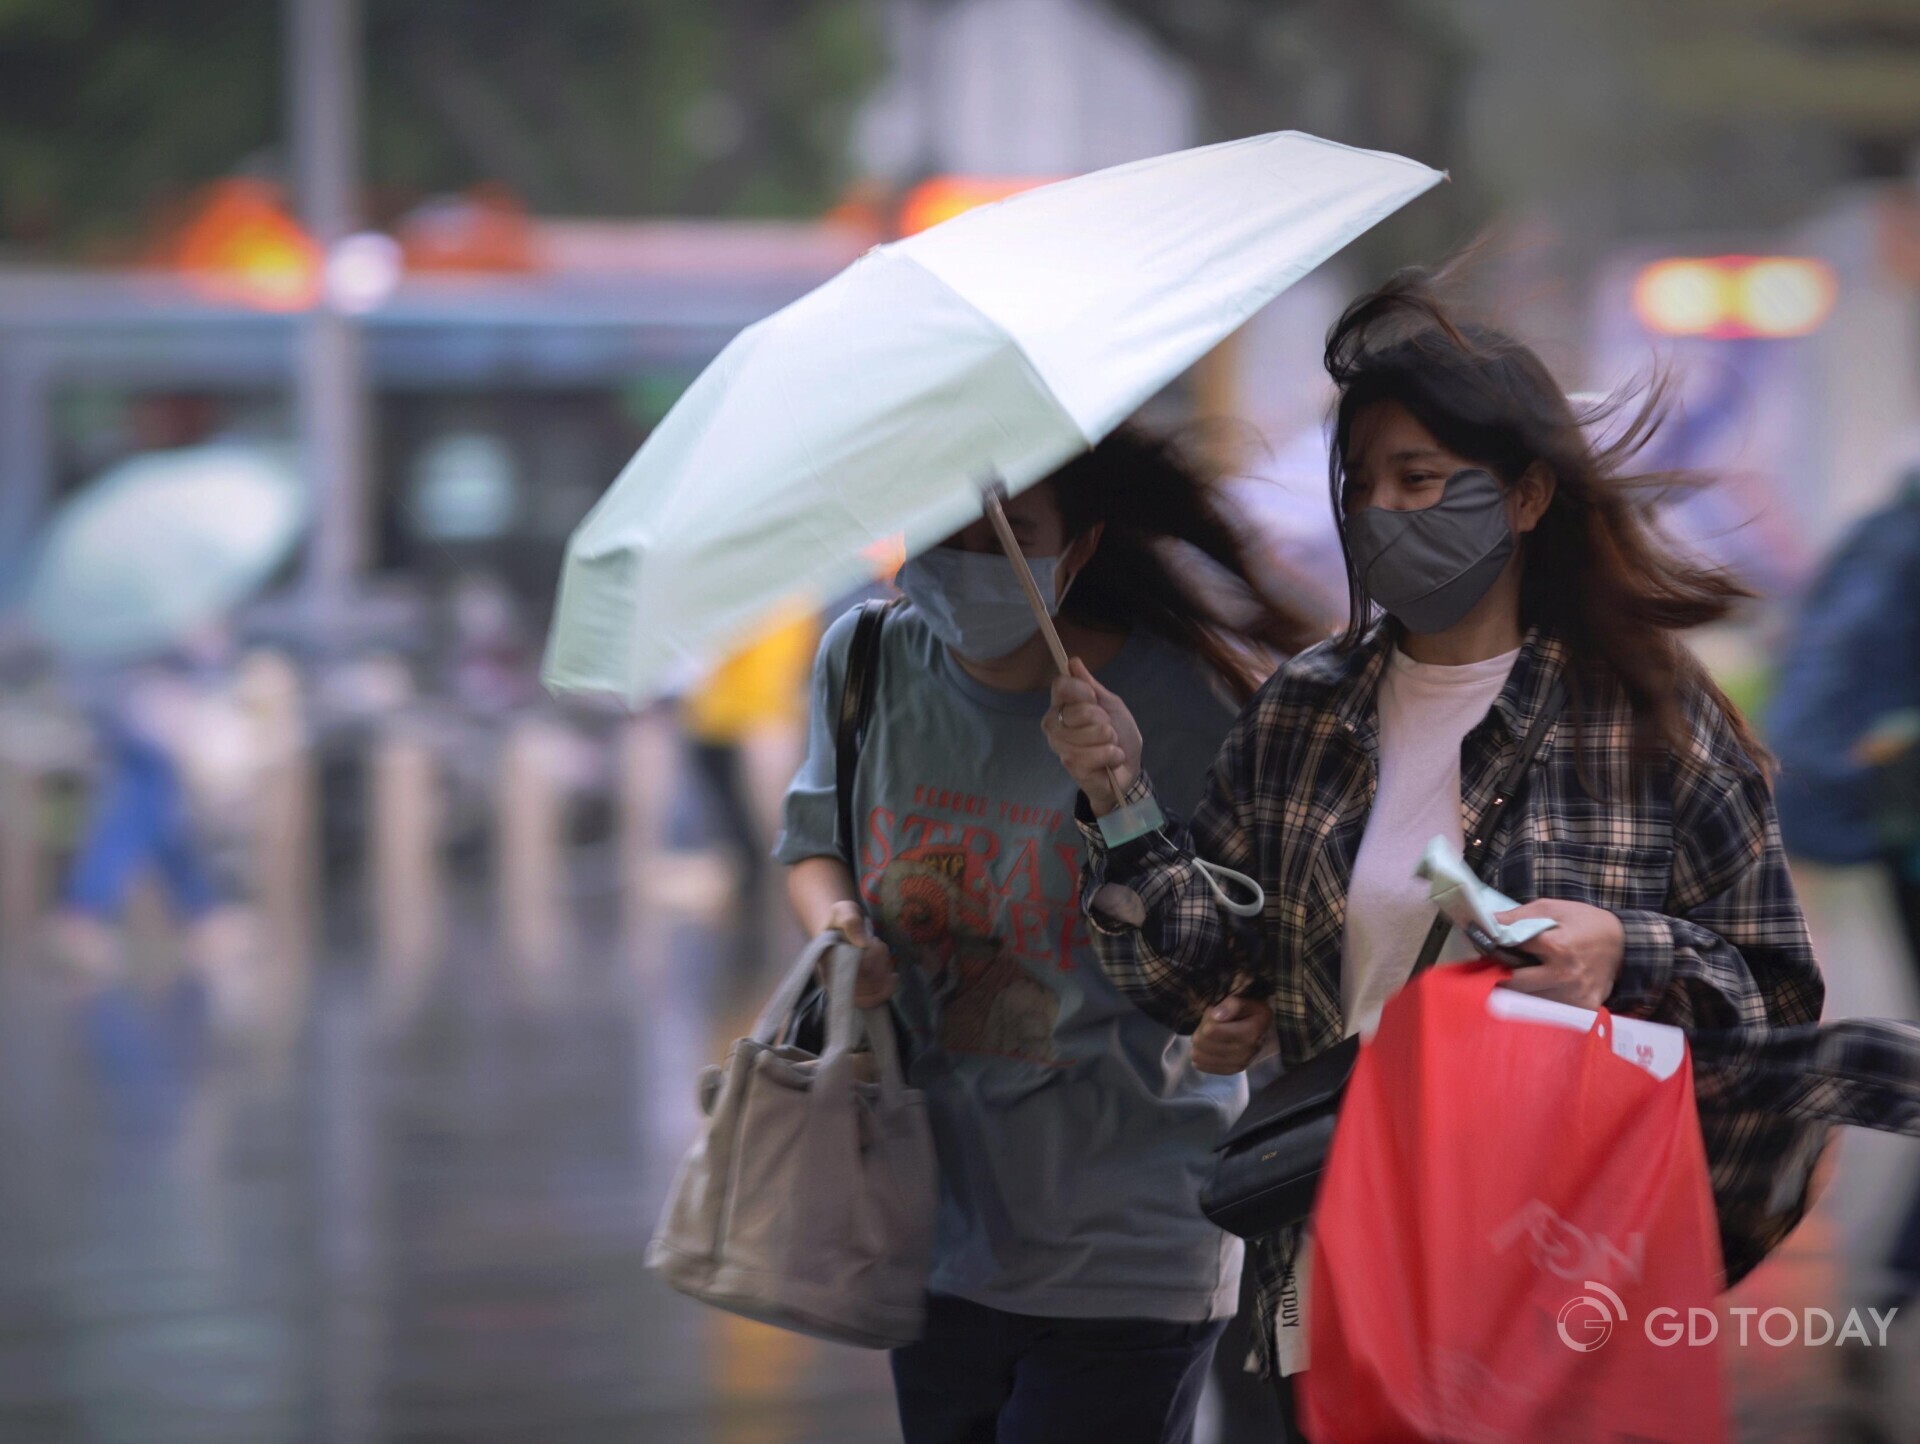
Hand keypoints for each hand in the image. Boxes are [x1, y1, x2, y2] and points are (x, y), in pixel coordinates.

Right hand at [825, 900, 896, 1007]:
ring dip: (884, 971)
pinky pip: (873, 1000)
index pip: (852, 972)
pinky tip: (893, 976)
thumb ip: (850, 921)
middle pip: (866, 984)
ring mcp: (846, 988)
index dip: (870, 959)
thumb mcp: (842, 911)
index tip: (872, 941)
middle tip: (877, 944)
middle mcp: (834, 979)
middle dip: (880, 962)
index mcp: (827, 961)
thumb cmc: (839, 920)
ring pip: (872, 992)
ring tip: (881, 953)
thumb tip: (862, 944)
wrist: (837, 930)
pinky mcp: (857, 992)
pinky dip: (887, 988)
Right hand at [1043, 659, 1143, 814]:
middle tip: (1106, 730)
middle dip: (1103, 720)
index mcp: (1062, 706)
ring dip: (1110, 740)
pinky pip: (1095, 754)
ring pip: (1089, 733)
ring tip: (1110, 746)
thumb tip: (1073, 661)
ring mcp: (1060, 746)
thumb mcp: (1110, 705)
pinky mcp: (1071, 765)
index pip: (1061, 686)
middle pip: (1079, 710)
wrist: (1128, 769)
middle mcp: (1054, 724)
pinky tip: (1110, 761)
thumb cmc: (1119, 735)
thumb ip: (1091, 685)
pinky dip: (1111, 755)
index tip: (1095, 699)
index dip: (1083, 691)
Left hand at [1191, 995, 1272, 1074]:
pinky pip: (1202, 1066)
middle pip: (1202, 1042)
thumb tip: (1217, 1016)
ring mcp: (1238, 1065)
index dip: (1208, 1018)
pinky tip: (1208, 1048)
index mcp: (1250, 1032)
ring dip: (1200, 1043)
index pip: (1211, 1030)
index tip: (1216, 1014)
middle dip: (1201, 1029)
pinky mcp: (1231, 1071)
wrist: (1262, 1032)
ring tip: (1210, 1036)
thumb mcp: (1246, 1002)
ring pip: (1199, 1055)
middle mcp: (1246, 1052)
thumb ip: (1232, 1005)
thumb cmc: (1251, 1014)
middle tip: (1211, 1024)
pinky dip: (1201, 1056)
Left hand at [1494, 899, 1625, 1010]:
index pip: (1511, 949)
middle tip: (1495, 968)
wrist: (1626, 944)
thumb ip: (1519, 915)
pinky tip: (1540, 989)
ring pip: (1529, 1000)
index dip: (1495, 945)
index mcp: (1557, 947)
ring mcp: (1574, 995)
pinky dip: (1540, 1001)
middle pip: (1514, 984)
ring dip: (1519, 991)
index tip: (1486, 945)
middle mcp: (1564, 975)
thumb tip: (1489, 922)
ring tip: (1518, 977)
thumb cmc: (1587, 923)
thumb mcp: (1554, 908)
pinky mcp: (1583, 1008)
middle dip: (1500, 975)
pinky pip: (1550, 1010)